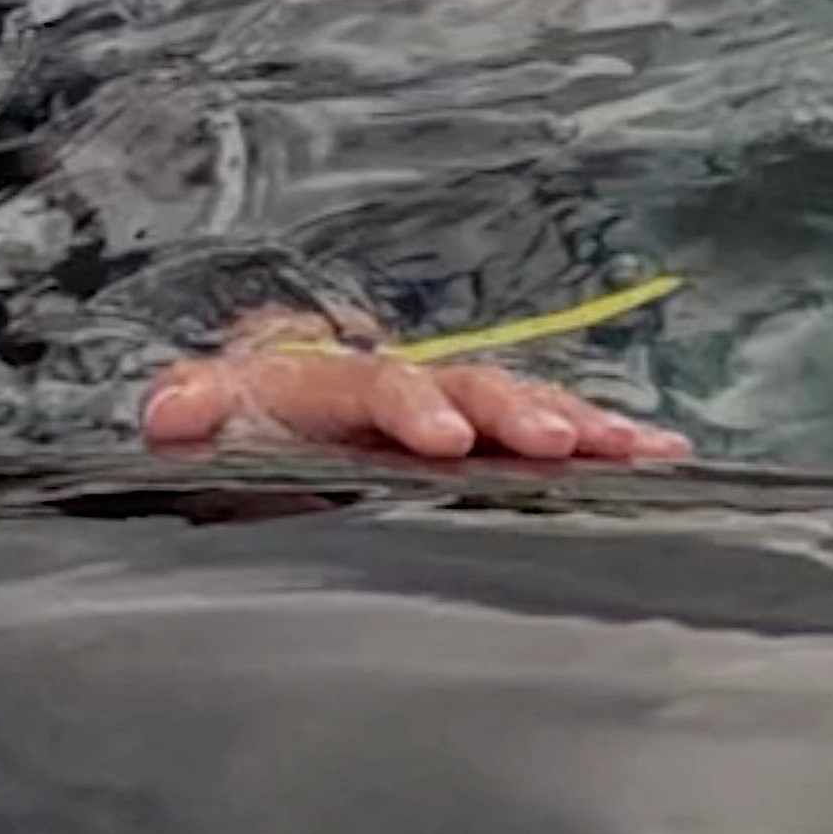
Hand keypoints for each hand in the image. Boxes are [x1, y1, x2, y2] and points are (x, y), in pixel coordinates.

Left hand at [143, 317, 693, 468]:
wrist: (267, 391)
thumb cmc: (240, 416)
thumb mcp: (204, 412)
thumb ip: (195, 407)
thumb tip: (169, 410)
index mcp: (336, 381)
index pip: (379, 385)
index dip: (414, 406)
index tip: (444, 439)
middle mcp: (407, 384)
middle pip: (471, 385)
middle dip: (515, 412)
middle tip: (554, 441)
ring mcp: (452, 402)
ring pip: (523, 402)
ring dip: (580, 422)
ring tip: (643, 446)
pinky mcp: (482, 430)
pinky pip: (548, 424)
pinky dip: (605, 435)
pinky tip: (664, 453)